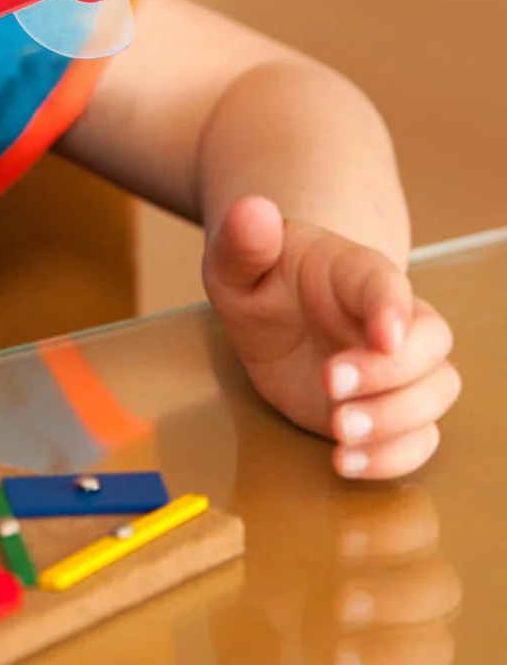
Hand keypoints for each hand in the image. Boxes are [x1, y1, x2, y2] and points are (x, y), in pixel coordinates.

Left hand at [203, 195, 460, 479]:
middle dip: (390, 373)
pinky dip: (394, 457)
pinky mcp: (389, 409)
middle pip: (430, 343)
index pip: (388, 283)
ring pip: (436, 392)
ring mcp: (397, 367)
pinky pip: (420, 438)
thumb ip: (242, 240)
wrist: (270, 311)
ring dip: (396, 419)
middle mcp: (390, 318)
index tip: (383, 337)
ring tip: (338, 430)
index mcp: (354, 271)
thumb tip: (252, 209)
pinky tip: (346, 461)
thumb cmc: (259, 276)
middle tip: (331, 386)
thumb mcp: (234, 259)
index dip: (393, 308)